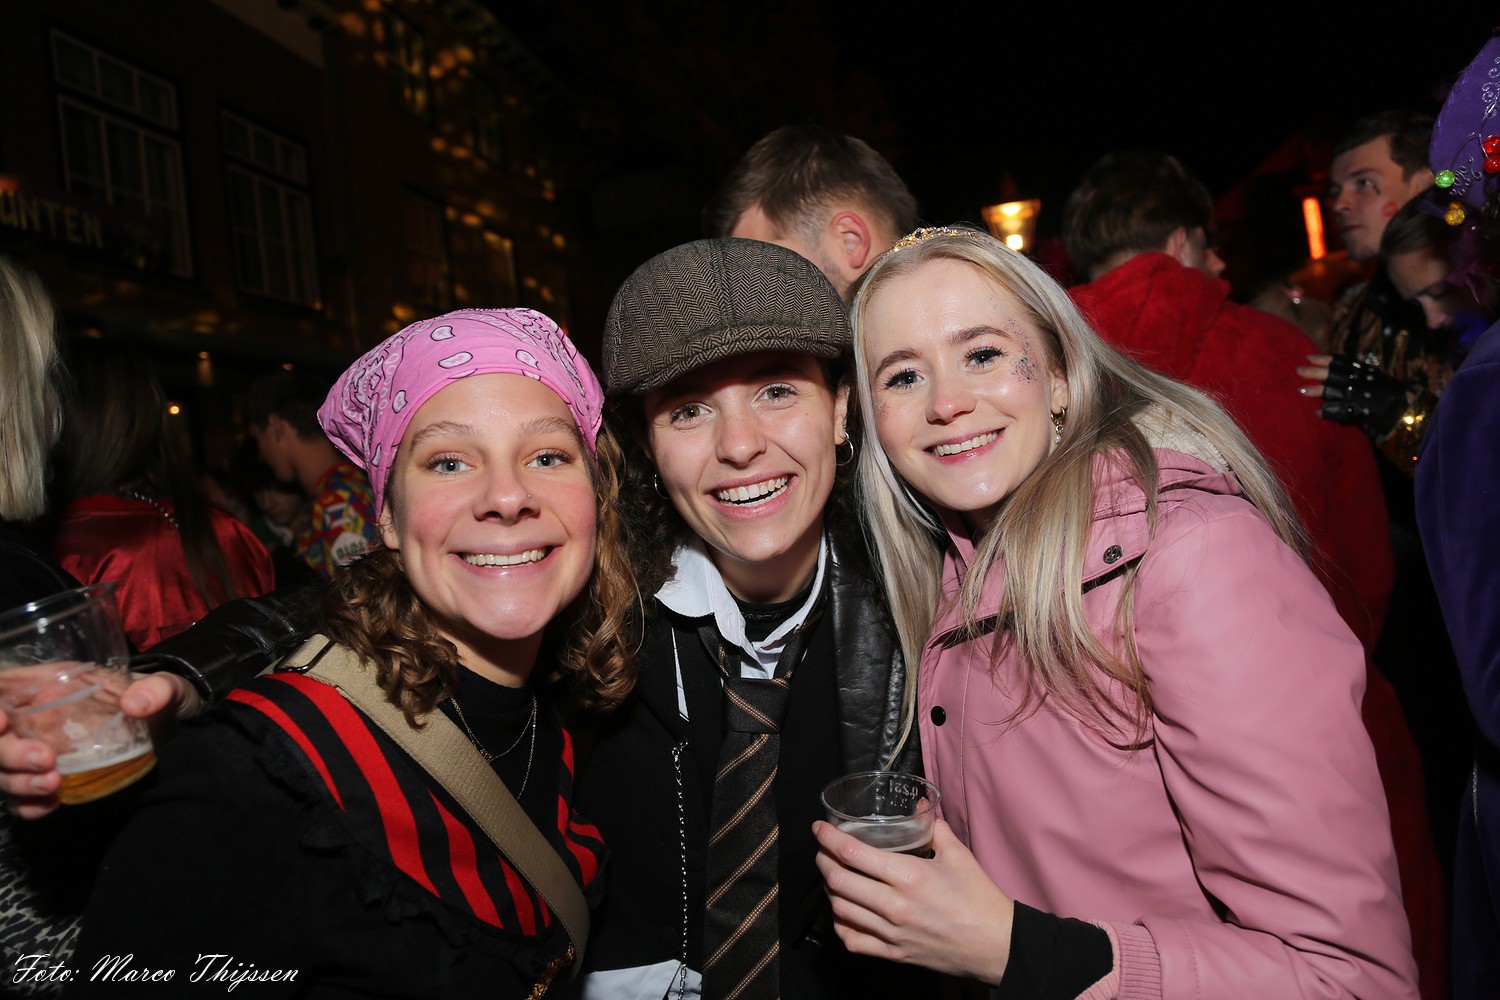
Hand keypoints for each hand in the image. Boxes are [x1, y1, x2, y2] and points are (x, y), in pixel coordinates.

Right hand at [0, 672, 198, 818]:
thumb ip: (158, 689)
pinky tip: (51, 805)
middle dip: (7, 753)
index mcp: (49, 683)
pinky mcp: (46, 778)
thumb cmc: (159, 699)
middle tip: (46, 760)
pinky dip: (27, 805)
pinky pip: (20, 798)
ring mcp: (35, 749)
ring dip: (18, 781)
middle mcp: (32, 717)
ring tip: (53, 784)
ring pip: (1, 770)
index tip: (3, 723)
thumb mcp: (167, 687)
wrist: (170, 731)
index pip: (0, 690)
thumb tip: (137, 704)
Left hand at [813, 817, 1014, 983]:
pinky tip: (844, 911)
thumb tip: (920, 804)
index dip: (828, 838)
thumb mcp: (959, 855)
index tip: (819, 828)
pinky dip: (841, 923)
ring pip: (841, 909)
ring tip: (832, 875)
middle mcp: (894, 905)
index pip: (853, 853)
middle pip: (837, 880)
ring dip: (830, 889)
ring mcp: (892, 933)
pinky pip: (853, 940)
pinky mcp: (894, 953)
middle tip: (823, 849)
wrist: (997, 946)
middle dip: (822, 860)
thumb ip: (934, 827)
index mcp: (909, 876)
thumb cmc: (980, 899)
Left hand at [1301, 354, 1411, 433]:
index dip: (1325, 359)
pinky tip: (1316, 412)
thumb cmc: (1390, 393)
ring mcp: (1360, 395)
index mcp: (1365, 371)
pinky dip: (1328, 412)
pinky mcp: (1361, 411)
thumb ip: (1358, 375)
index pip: (1342, 362)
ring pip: (1334, 390)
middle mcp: (1361, 381)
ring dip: (1317, 390)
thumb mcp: (1374, 378)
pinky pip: (1341, 411)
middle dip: (1315, 372)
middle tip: (1298, 370)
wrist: (1407, 409)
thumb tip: (1338, 371)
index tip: (1309, 357)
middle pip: (1334, 374)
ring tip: (1301, 390)